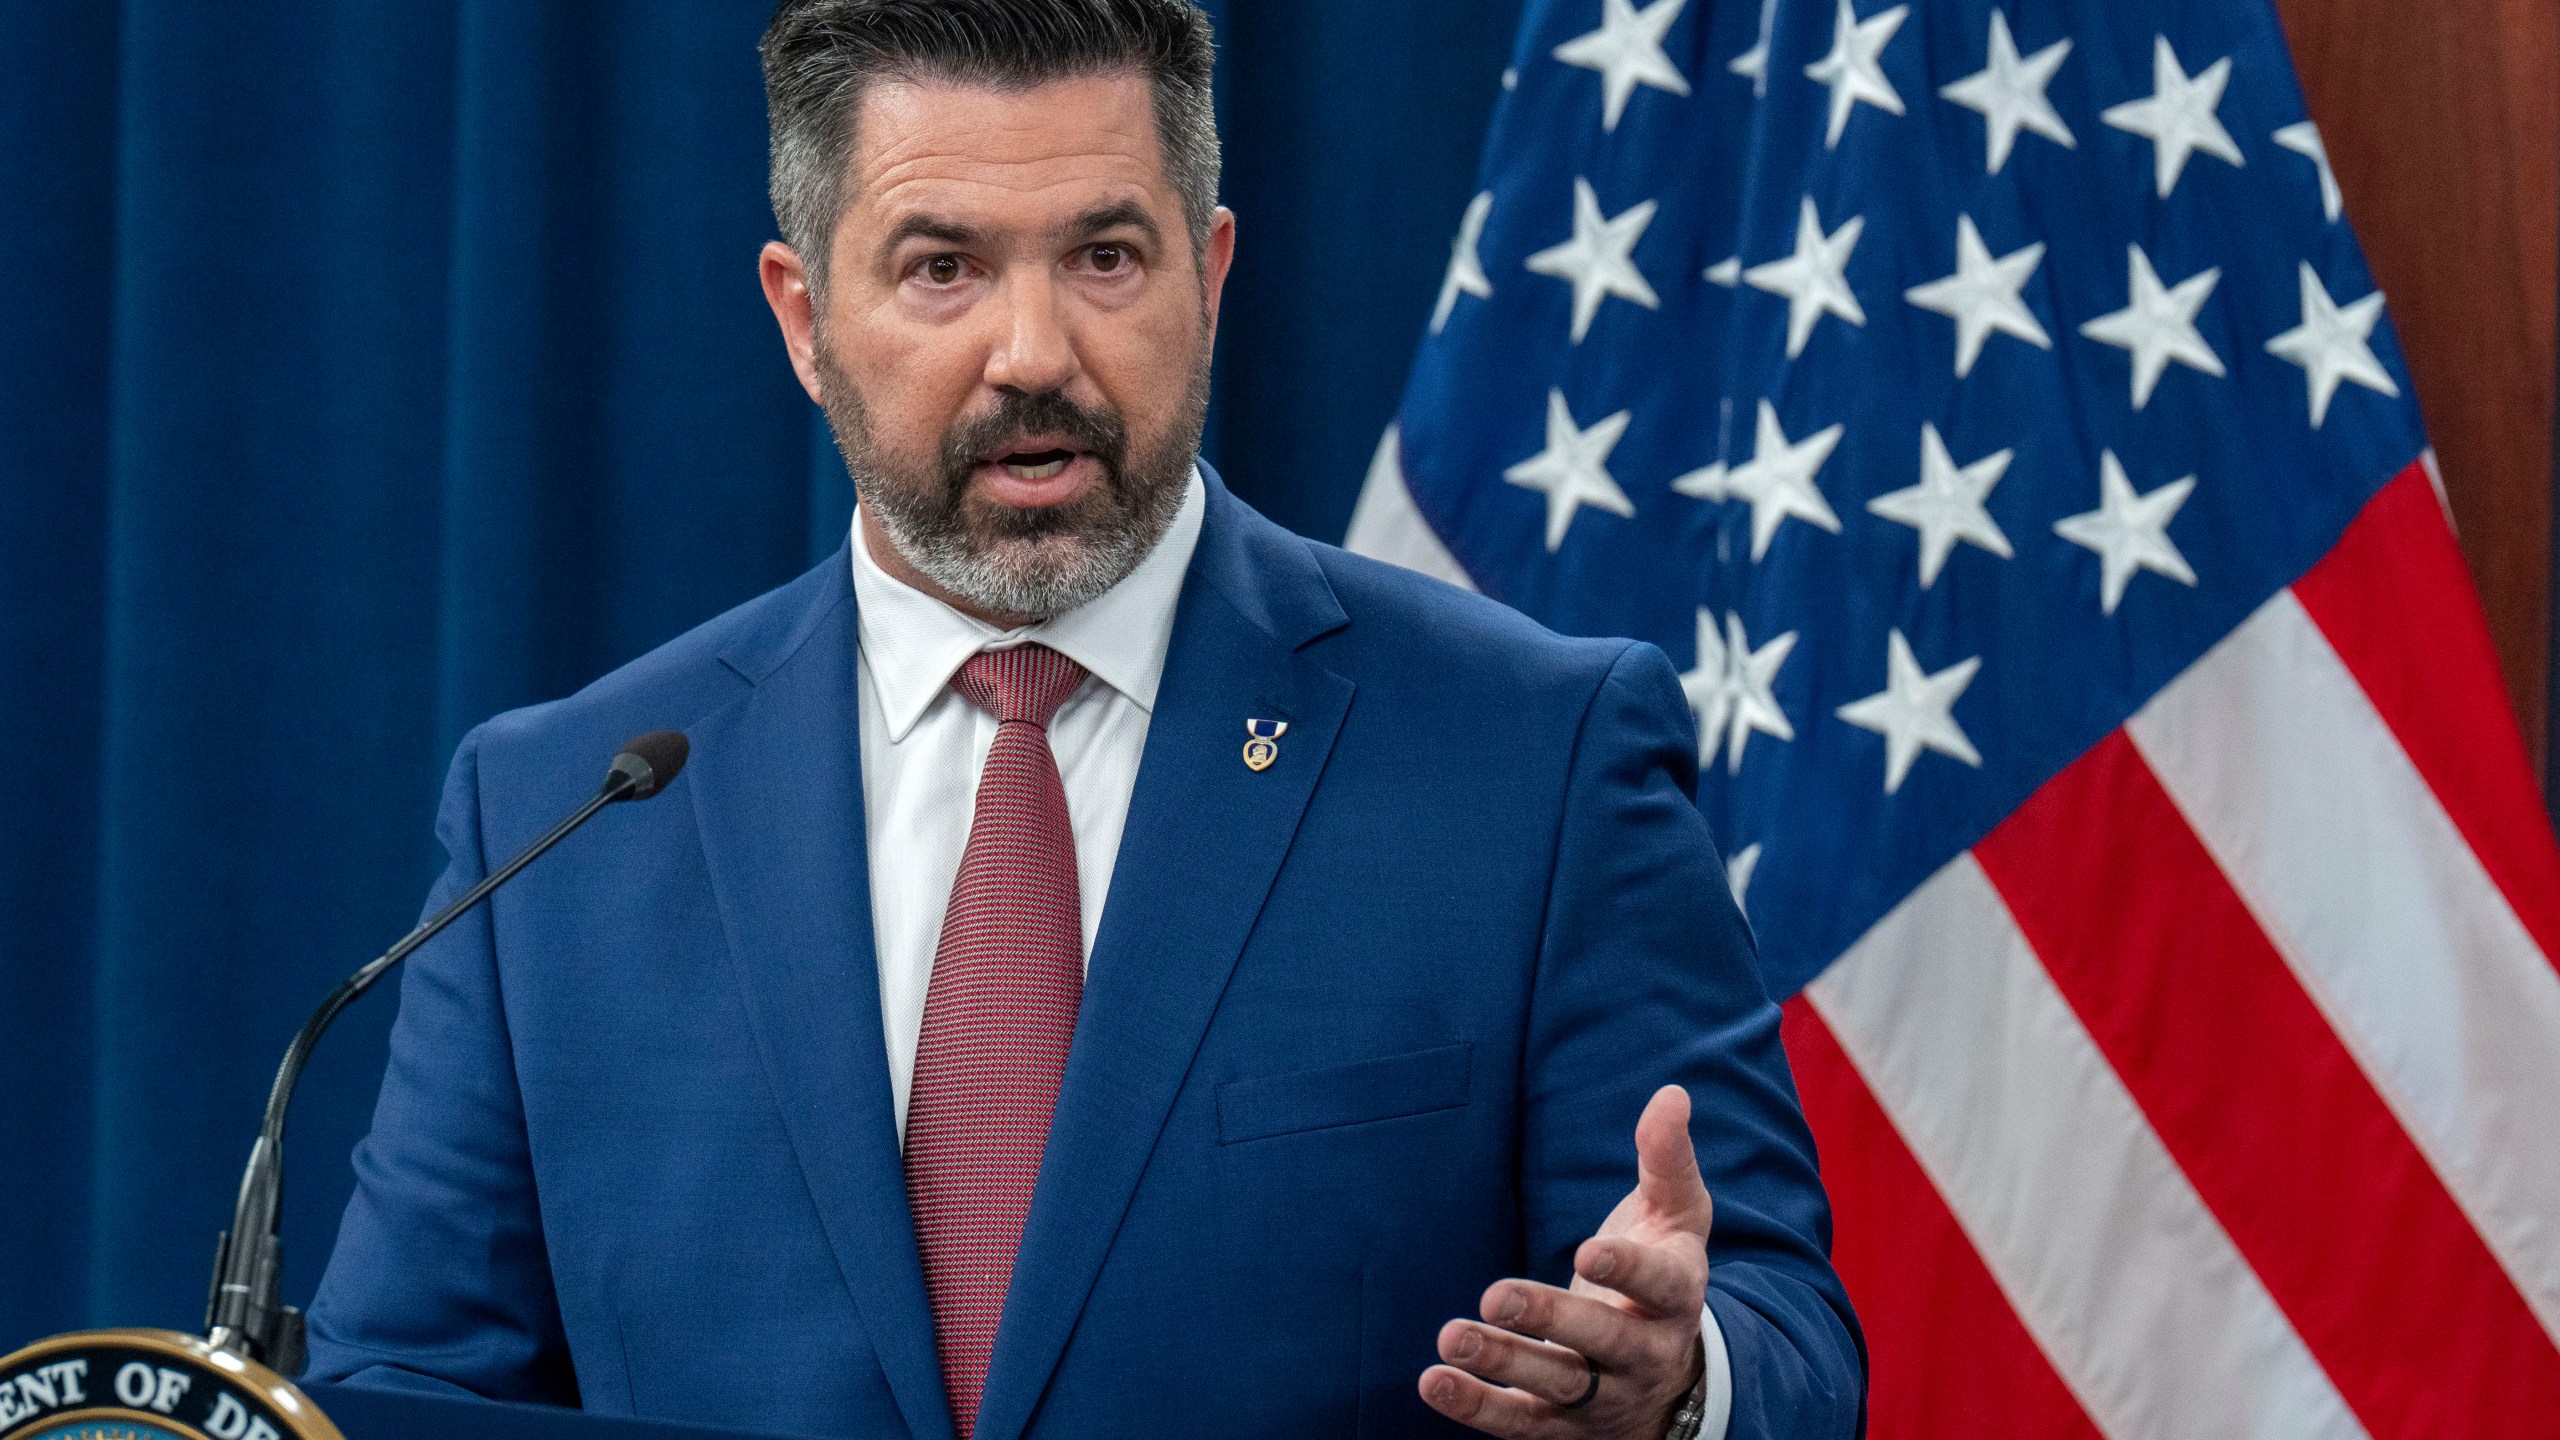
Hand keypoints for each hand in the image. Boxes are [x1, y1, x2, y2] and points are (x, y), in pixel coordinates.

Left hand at [1420, 1085, 1711, 1437]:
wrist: (1671, 1381)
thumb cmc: (1663, 1274)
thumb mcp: (1677, 1216)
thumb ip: (1667, 1159)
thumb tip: (1671, 1093)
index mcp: (1675, 1297)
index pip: (1658, 1287)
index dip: (1627, 1272)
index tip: (1589, 1251)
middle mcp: (1644, 1355)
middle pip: (1601, 1344)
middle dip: (1549, 1319)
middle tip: (1494, 1294)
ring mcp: (1604, 1398)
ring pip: (1557, 1387)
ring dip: (1503, 1364)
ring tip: (1452, 1337)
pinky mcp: (1563, 1429)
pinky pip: (1521, 1423)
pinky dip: (1477, 1408)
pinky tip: (1436, 1381)